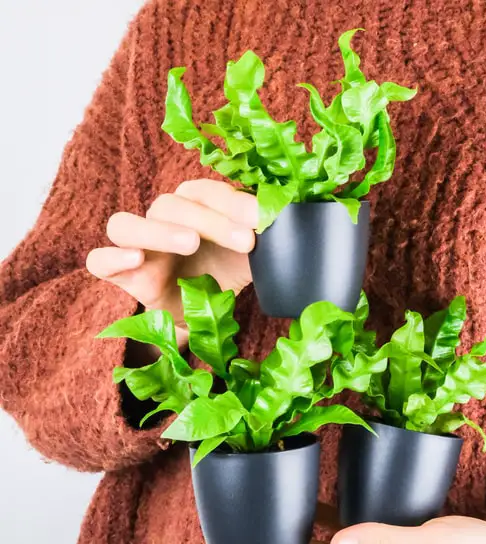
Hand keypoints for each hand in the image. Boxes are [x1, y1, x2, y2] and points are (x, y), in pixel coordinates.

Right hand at [86, 179, 257, 352]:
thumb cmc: (223, 274)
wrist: (202, 315)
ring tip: (191, 243)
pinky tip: (135, 259)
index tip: (263, 219)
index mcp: (193, 205)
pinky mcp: (120, 275)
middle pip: (171, 205)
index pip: (205, 192)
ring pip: (127, 224)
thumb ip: (263, 237)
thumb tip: (292, 225)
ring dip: (159, 231)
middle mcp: (161, 218)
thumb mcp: (248, 256)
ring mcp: (136, 244)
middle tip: (246, 240)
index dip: (232, 202)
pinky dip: (111, 257)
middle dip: (211, 220)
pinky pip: (99, 260)